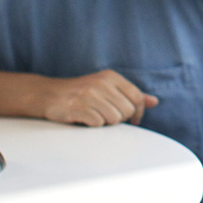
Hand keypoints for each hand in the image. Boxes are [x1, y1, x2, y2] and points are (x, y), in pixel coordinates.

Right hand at [41, 69, 157, 126]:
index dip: (138, 112)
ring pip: (114, 119)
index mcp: (111, 76)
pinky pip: (97, 123)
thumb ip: (130, 95)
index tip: (133, 120)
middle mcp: (102, 83)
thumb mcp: (107, 88)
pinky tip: (84, 119)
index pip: (137, 97)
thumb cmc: (81, 93)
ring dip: (105, 123)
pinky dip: (93, 125)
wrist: (48, 94)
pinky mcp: (78, 107)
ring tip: (95, 117)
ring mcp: (89, 94)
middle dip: (119, 119)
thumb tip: (154, 102)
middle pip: (126, 111)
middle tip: (106, 116)